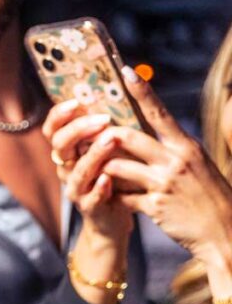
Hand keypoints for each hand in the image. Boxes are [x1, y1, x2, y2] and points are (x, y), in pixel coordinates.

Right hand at [43, 100, 132, 244]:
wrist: (112, 218)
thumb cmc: (115, 177)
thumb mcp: (108, 150)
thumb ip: (106, 128)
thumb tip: (117, 91)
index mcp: (68, 152)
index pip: (53, 129)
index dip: (60, 115)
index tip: (76, 101)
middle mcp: (66, 169)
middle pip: (60, 146)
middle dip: (79, 130)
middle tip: (103, 119)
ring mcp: (76, 189)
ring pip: (77, 171)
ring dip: (93, 155)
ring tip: (110, 140)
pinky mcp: (90, 208)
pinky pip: (90, 198)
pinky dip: (98, 188)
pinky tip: (108, 179)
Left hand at [102, 67, 231, 268]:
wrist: (226, 232)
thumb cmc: (207, 196)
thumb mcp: (196, 165)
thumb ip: (173, 149)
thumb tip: (148, 131)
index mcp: (186, 146)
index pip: (160, 113)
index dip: (142, 92)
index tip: (126, 72)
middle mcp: (176, 160)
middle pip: (127, 138)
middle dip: (103, 137)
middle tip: (86, 135)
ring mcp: (165, 183)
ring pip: (117, 166)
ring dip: (102, 167)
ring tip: (92, 167)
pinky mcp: (155, 206)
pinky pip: (122, 196)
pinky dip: (113, 195)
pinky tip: (109, 196)